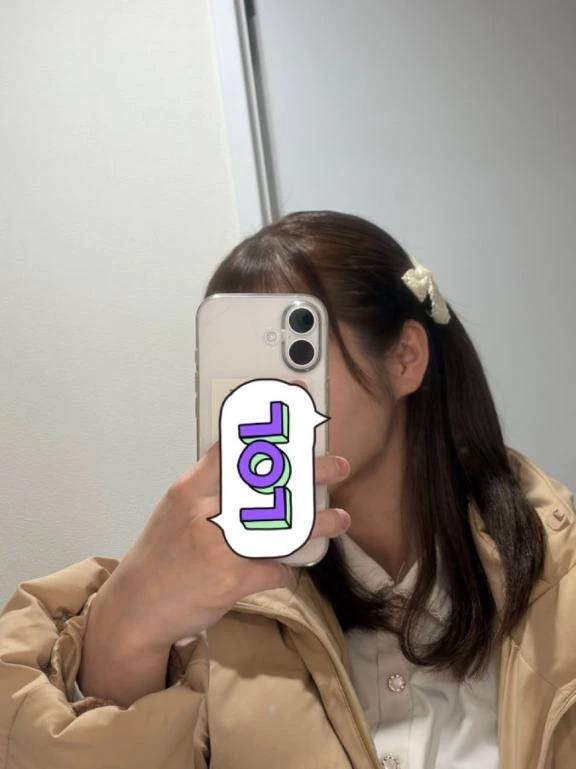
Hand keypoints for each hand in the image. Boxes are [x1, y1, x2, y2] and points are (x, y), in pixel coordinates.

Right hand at [91, 439, 350, 652]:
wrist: (135, 609)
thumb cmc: (162, 555)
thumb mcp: (177, 510)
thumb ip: (211, 486)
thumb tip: (254, 463)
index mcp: (190, 489)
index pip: (233, 447)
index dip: (268, 424)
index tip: (294, 400)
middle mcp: (203, 512)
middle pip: (267, 483)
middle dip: (311, 471)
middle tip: (340, 465)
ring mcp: (217, 546)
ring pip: (282, 527)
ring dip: (318, 523)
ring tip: (342, 519)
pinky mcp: (229, 581)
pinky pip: (275, 571)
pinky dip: (287, 572)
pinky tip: (290, 571)